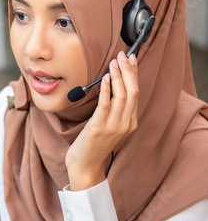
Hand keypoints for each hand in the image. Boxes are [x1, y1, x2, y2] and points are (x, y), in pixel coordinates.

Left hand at [66, 51, 138, 190]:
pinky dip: (107, 90)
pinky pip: (106, 105)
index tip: (131, 59)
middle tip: (123, 55)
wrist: (85, 165)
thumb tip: (111, 86)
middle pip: (133, 92)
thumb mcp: (108, 125)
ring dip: (118, 77)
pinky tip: (104, 78)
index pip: (136, 93)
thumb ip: (113, 110)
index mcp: (130, 122)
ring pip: (122, 96)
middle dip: (128, 71)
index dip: (134, 74)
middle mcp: (126, 123)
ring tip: (114, 62)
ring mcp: (114, 126)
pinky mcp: (99, 127)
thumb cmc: (94, 144)